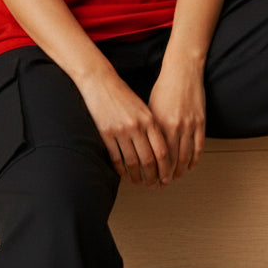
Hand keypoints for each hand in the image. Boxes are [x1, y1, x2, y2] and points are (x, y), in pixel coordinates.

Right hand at [77, 66, 171, 186]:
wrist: (100, 81)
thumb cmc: (123, 94)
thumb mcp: (143, 108)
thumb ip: (152, 127)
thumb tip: (160, 150)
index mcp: (149, 119)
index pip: (162, 151)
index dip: (166, 168)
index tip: (167, 178)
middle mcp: (137, 126)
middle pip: (149, 160)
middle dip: (153, 177)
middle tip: (155, 186)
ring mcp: (121, 130)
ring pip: (132, 162)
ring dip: (137, 177)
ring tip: (140, 183)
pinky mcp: (106, 133)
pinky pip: (116, 158)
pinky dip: (121, 170)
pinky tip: (124, 175)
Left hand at [148, 63, 205, 182]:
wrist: (182, 72)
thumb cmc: (163, 88)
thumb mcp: (150, 108)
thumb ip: (149, 129)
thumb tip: (142, 147)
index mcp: (158, 124)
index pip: (155, 155)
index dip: (153, 170)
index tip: (149, 179)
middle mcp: (174, 127)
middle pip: (171, 160)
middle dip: (165, 175)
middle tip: (162, 184)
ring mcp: (189, 125)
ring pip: (185, 156)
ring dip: (180, 170)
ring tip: (174, 177)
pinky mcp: (200, 122)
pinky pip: (198, 147)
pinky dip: (194, 160)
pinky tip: (189, 166)